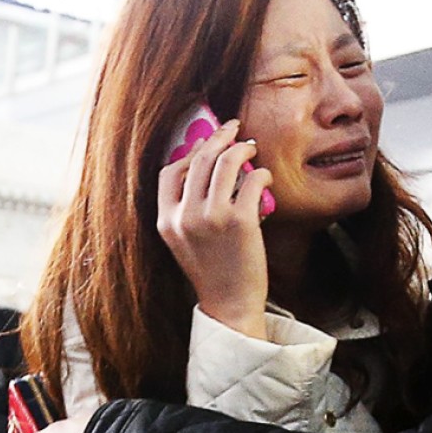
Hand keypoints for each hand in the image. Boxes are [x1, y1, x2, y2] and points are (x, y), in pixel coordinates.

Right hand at [158, 118, 272, 337]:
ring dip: (241, 149)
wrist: (230, 304)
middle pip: (200, 160)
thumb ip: (189, 209)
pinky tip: (265, 177)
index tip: (207, 141)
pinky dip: (261, 173)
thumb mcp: (186, 241)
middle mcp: (184, 216)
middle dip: (219, 137)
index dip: (190, 151)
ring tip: (252, 148)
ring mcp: (211, 218)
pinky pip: (251, 181)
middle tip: (234, 128)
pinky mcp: (240, 222)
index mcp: (166, 221)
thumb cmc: (214, 271)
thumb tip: (209, 166)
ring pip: (226, 163)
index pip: (170, 172)